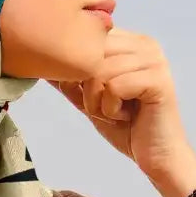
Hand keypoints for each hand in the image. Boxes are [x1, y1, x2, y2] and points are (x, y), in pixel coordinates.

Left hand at [51, 28, 192, 179]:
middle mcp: (145, 44)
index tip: (91, 96)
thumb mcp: (89, 98)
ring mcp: (154, 60)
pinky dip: (111, 109)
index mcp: (131, 42)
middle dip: (87, 89)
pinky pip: (114, 87)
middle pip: (91, 55)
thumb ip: (70, 78)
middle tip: (107, 108)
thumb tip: (37, 60)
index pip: (88, 39)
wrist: (156, 157)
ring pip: (100, 72)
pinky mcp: (158, 80)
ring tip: (117, 113)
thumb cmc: (125, 127)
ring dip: (98, 102)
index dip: (78, 70)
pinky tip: (127, 117)